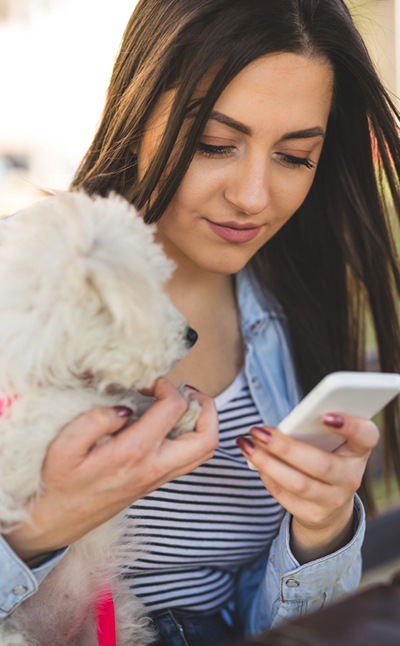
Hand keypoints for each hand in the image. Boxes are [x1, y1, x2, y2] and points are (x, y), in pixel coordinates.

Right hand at [5, 378, 217, 561]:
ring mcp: (159, 477)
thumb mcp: (63, 448)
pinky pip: (191, 459)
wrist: (56, 521)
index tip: (148, 383)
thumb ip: (94, 421)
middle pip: (206, 437)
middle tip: (186, 391)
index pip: (174, 409)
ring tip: (183, 404)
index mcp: (134, 453)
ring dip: (204, 423)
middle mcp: (155, 467)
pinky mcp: (156, 482)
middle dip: (205, 406)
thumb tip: (124, 409)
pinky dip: (193, 436)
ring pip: (204, 451)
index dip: (167, 386)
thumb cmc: (58, 483)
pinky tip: (170, 423)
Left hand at [236, 413, 378, 563]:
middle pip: (320, 464)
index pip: (366, 436)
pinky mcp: (313, 516)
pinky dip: (266, 476)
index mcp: (358, 450)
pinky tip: (253, 461)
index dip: (350, 426)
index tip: (325, 416)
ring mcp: (334, 500)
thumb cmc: (324, 456)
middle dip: (285, 447)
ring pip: (298, 483)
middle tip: (257, 430)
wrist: (330, 503)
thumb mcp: (329, 442)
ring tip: (246, 444)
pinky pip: (285, 496)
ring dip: (267, 462)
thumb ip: (314, 429)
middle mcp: (351, 477)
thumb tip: (283, 426)